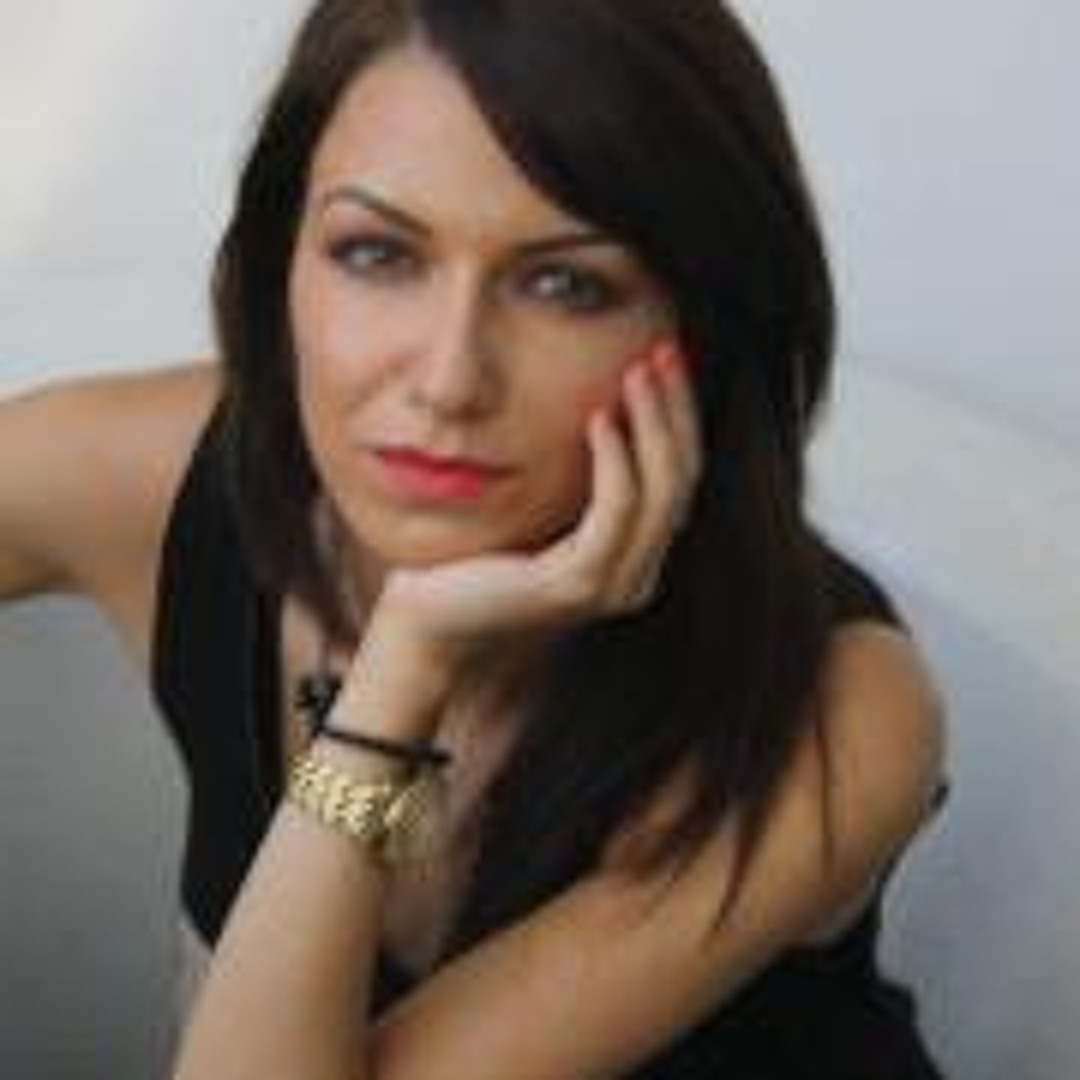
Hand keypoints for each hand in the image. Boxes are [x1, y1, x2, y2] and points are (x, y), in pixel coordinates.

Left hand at [349, 339, 703, 703]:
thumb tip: (608, 406)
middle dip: (675, 410)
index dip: (680, 416)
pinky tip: (598, 418)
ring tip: (635, 373)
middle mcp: (636, 576)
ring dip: (652, 425)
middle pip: (682, 481)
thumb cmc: (482, 558)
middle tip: (662, 353)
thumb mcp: (545, 510)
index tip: (666, 360)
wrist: (432, 615)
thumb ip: (584, 481)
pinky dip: (615, 461)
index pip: (680, 479)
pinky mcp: (576, 583)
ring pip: (660, 494)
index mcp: (635, 558)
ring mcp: (611, 583)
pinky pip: (614, 511)